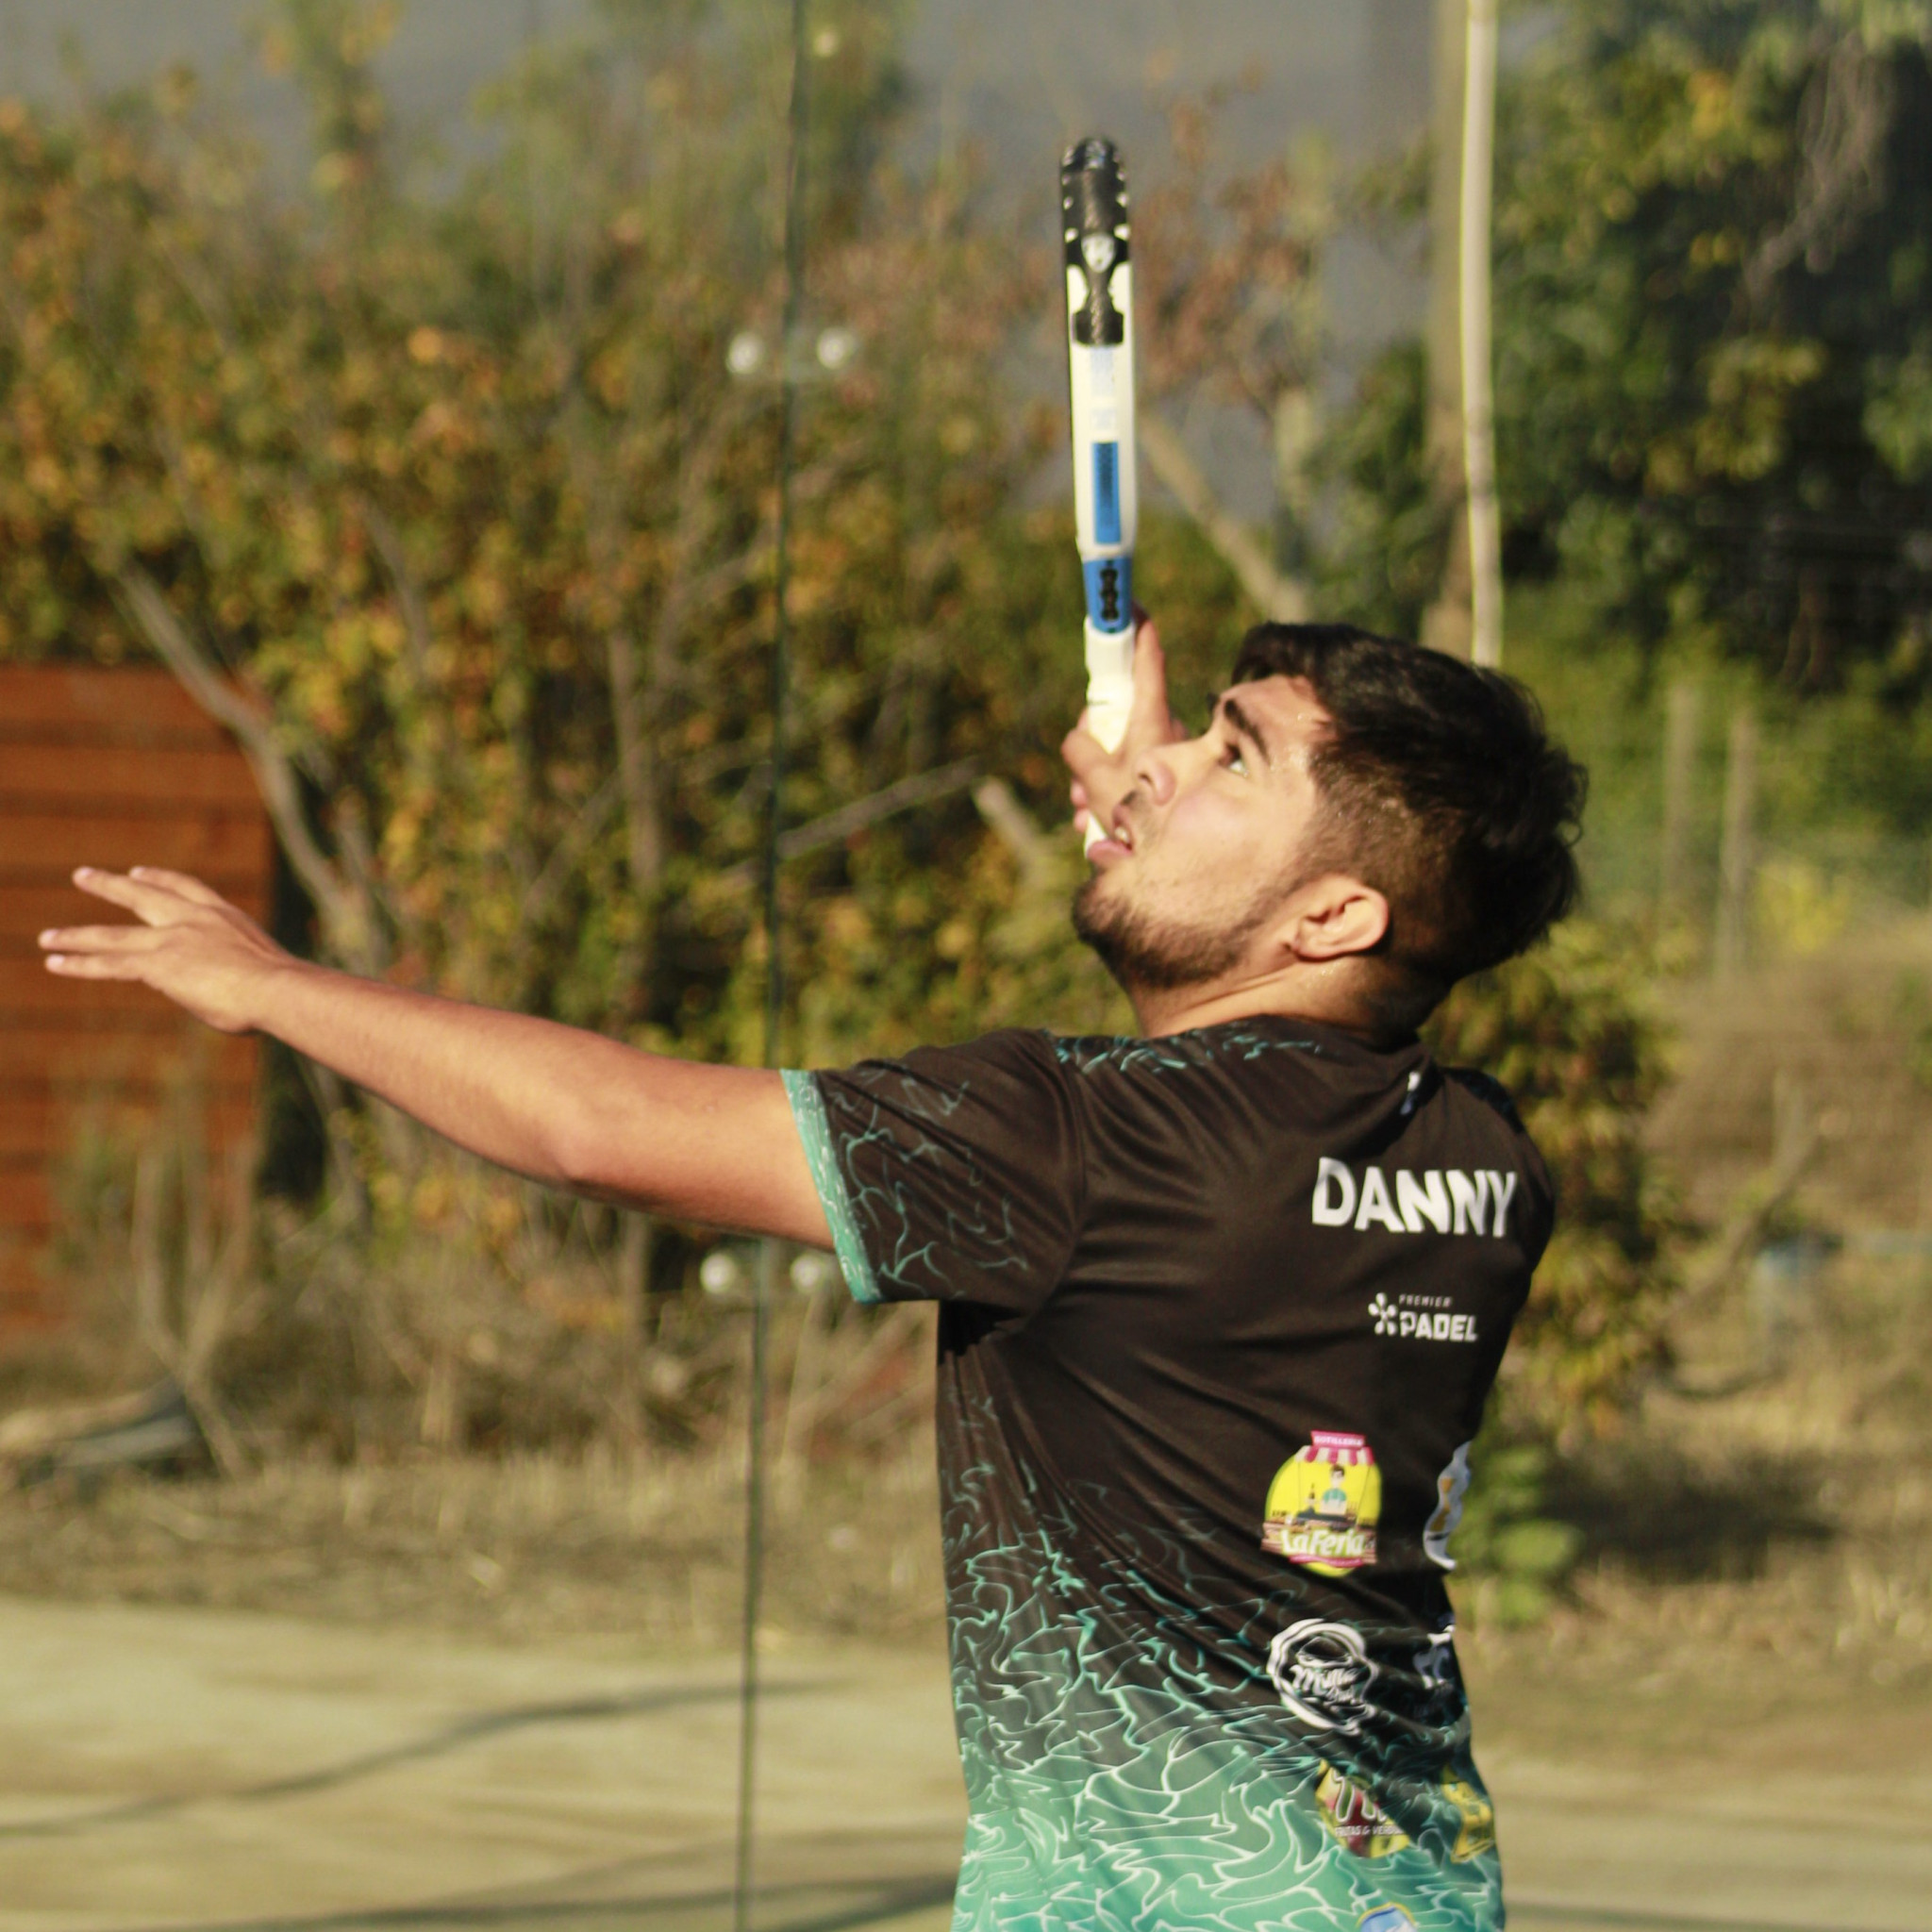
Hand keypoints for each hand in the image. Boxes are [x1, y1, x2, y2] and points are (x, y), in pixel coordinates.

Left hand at [40, 867, 297, 1034]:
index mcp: (224, 916)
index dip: (159, 878)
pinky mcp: (158, 964)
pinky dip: (81, 963)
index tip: (139, 871)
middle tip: (84, 876)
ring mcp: (173, 939)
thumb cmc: (284, 989)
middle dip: (111, 885)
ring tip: (48, 938)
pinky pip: (111, 964)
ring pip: (113, 935)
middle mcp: (194, 919)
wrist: (278, 988)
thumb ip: (232, 972)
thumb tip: (226, 991)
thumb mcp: (260, 970)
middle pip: (142, 894)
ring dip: (77, 936)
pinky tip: (56, 963)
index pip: (186, 887)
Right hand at [1060, 613, 1185, 839]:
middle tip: (1079, 772)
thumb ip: (1080, 748)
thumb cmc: (1137, 817)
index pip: (1147, 662)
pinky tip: (1092, 820)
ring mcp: (1161, 757)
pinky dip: (1104, 791)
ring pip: (1117, 747)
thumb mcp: (1094, 779)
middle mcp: (1162, 733)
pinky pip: (1124, 772)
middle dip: (1091, 738)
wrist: (1171, 863)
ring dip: (1091, 774)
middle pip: (1119, 713)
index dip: (1137, 629)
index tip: (1130, 602)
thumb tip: (1078, 737)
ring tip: (1084, 806)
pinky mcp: (1158, 781)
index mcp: (1152, 720)